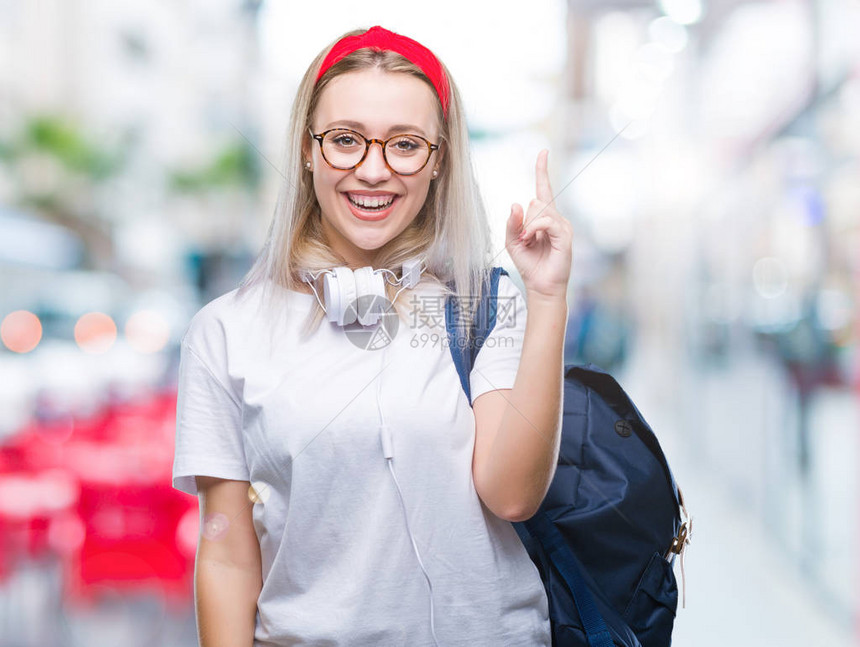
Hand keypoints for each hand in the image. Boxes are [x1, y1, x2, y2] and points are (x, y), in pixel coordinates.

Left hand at [506, 149, 572, 301]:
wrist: (540, 284)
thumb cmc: (528, 263)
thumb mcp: (511, 241)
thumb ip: (511, 222)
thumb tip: (516, 203)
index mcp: (543, 217)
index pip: (543, 189)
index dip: (542, 170)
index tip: (543, 152)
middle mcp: (555, 218)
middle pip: (536, 201)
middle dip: (524, 220)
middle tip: (524, 239)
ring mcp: (562, 225)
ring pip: (540, 209)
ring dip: (527, 227)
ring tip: (529, 242)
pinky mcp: (565, 234)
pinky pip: (546, 221)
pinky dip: (534, 229)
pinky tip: (531, 239)